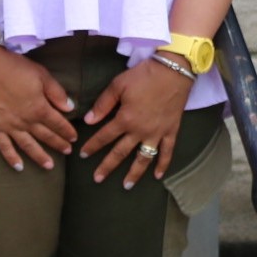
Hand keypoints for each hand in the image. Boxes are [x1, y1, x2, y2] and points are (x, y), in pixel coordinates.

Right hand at [0, 48, 78, 171]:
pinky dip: (11, 158)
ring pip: (28, 146)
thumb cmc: (14, 67)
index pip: (57, 123)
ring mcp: (9, 126)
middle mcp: (25, 121)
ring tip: (50, 166)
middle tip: (67, 151)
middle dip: (58, 144)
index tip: (74, 138)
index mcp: (39, 107)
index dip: (67, 131)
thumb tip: (70, 108)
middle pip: (45, 136)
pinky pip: (4, 147)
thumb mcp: (41, 75)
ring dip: (40, 157)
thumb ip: (56, 93)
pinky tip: (19, 167)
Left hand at [82, 58, 191, 185]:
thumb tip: (89, 121)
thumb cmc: (144, 76)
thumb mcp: (118, 85)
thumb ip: (103, 104)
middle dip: (107, 166)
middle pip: (120, 152)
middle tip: (97, 179)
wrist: (173, 71)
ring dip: (134, 173)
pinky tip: (158, 176)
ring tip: (127, 185)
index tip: (83, 155)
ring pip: (143, 158)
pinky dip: (163, 164)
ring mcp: (157, 133)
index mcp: (125, 119)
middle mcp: (140, 131)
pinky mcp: (171, 131)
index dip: (92, 146)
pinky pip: (167, 152)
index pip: (104, 136)